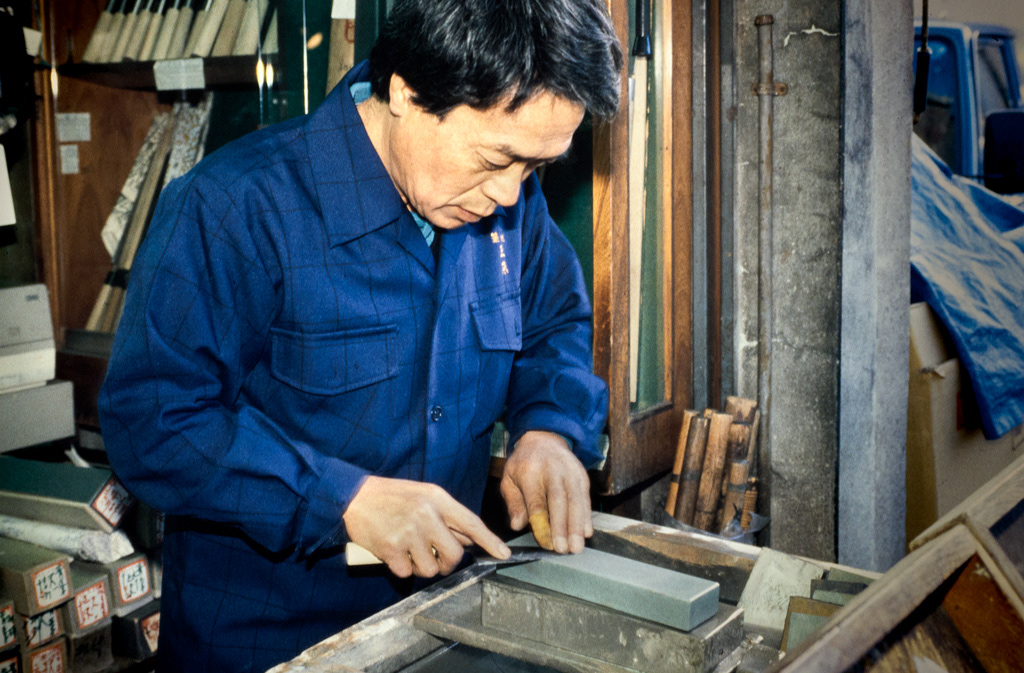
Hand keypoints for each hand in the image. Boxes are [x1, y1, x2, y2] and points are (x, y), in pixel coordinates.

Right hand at [342, 476, 509, 577]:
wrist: (354, 496)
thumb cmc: (392, 496)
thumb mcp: (424, 495)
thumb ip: (446, 515)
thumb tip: (468, 538)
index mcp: (437, 499)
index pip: (471, 523)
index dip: (490, 541)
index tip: (503, 553)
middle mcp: (426, 516)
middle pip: (454, 555)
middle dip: (448, 563)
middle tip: (437, 558)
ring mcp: (409, 533)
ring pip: (430, 568)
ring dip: (422, 566)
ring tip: (410, 550)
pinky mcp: (391, 549)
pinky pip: (407, 572)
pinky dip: (402, 567)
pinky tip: (394, 552)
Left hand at [500, 430, 591, 553]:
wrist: (543, 438)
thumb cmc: (524, 464)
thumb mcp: (509, 479)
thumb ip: (513, 503)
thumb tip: (517, 525)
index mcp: (530, 471)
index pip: (537, 501)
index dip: (542, 524)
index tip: (546, 543)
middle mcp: (552, 470)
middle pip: (559, 501)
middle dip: (563, 527)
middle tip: (565, 550)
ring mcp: (569, 471)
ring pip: (575, 500)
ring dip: (577, 525)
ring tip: (577, 547)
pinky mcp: (581, 475)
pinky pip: (585, 497)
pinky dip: (587, 516)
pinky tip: (587, 532)